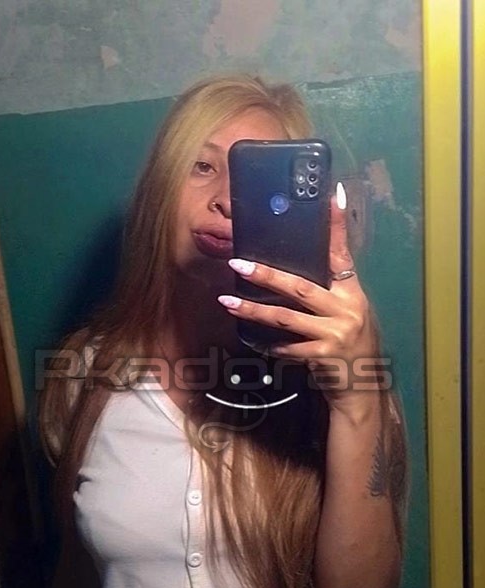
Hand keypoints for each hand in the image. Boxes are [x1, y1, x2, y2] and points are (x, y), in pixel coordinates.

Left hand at [218, 190, 380, 413]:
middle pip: (301, 286)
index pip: (342, 254)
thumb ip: (328, 295)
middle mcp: (347, 310)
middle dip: (266, 274)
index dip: (335, 226)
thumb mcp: (348, 314)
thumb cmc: (349, 347)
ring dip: (253, 310)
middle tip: (237, 263)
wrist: (361, 389)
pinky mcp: (323, 357)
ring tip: (227, 301)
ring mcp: (335, 334)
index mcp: (352, 294)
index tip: (330, 196)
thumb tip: (294, 274)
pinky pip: (288, 348)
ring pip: (286, 318)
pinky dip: (268, 344)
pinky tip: (249, 339)